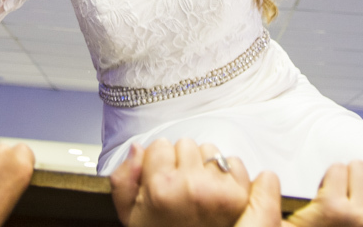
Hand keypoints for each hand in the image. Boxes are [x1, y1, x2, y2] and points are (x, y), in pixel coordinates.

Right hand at [110, 139, 251, 226]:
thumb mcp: (132, 218)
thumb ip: (124, 182)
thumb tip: (136, 149)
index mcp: (161, 189)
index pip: (159, 146)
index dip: (159, 164)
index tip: (162, 183)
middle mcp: (190, 187)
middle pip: (185, 144)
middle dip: (183, 162)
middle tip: (182, 192)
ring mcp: (217, 190)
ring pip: (210, 150)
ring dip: (206, 166)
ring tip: (200, 195)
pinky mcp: (239, 195)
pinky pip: (234, 162)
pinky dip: (228, 174)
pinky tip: (218, 196)